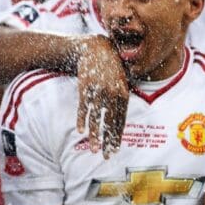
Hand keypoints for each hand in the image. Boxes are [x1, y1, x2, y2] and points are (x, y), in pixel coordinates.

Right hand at [75, 35, 128, 157]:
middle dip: (108, 141)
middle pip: (110, 123)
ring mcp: (98, 90)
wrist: (95, 48)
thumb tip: (121, 119)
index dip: (117, 137)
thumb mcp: (122, 80)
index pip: (121, 121)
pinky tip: (80, 130)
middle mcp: (112, 94)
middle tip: (106, 156)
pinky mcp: (84, 87)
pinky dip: (81, 119)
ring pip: (96, 117)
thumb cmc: (111, 66)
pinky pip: (83, 107)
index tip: (114, 150)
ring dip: (94, 134)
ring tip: (93, 149)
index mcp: (123, 94)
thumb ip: (122, 98)